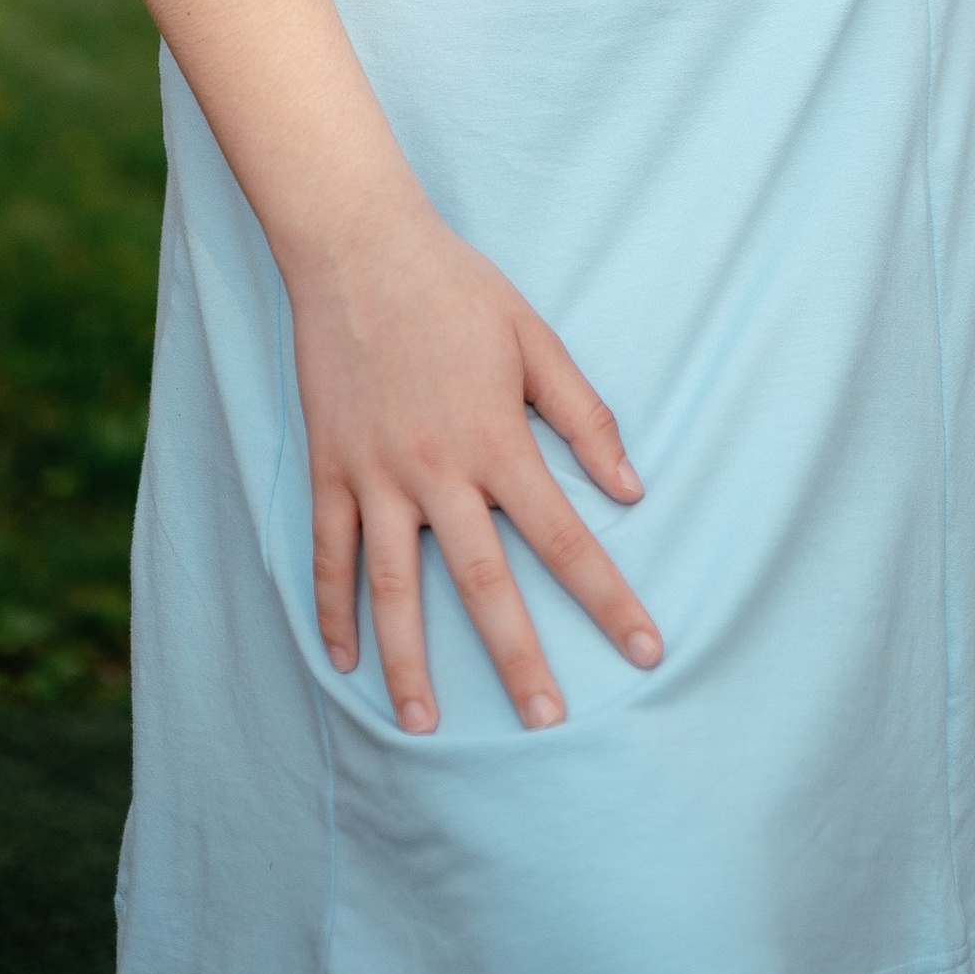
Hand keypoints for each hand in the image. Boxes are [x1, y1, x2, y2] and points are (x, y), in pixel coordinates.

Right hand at [289, 204, 660, 731]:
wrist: (358, 248)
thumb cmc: (456, 289)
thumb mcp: (535, 339)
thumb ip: (583, 415)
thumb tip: (631, 488)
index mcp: (497, 440)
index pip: (565, 538)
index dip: (609, 598)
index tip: (646, 649)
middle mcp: (437, 471)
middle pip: (483, 583)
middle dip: (518, 658)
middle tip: (544, 722)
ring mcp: (375, 475)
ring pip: (393, 589)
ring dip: (411, 662)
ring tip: (425, 725)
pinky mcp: (330, 469)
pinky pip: (328, 555)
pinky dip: (332, 612)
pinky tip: (345, 661)